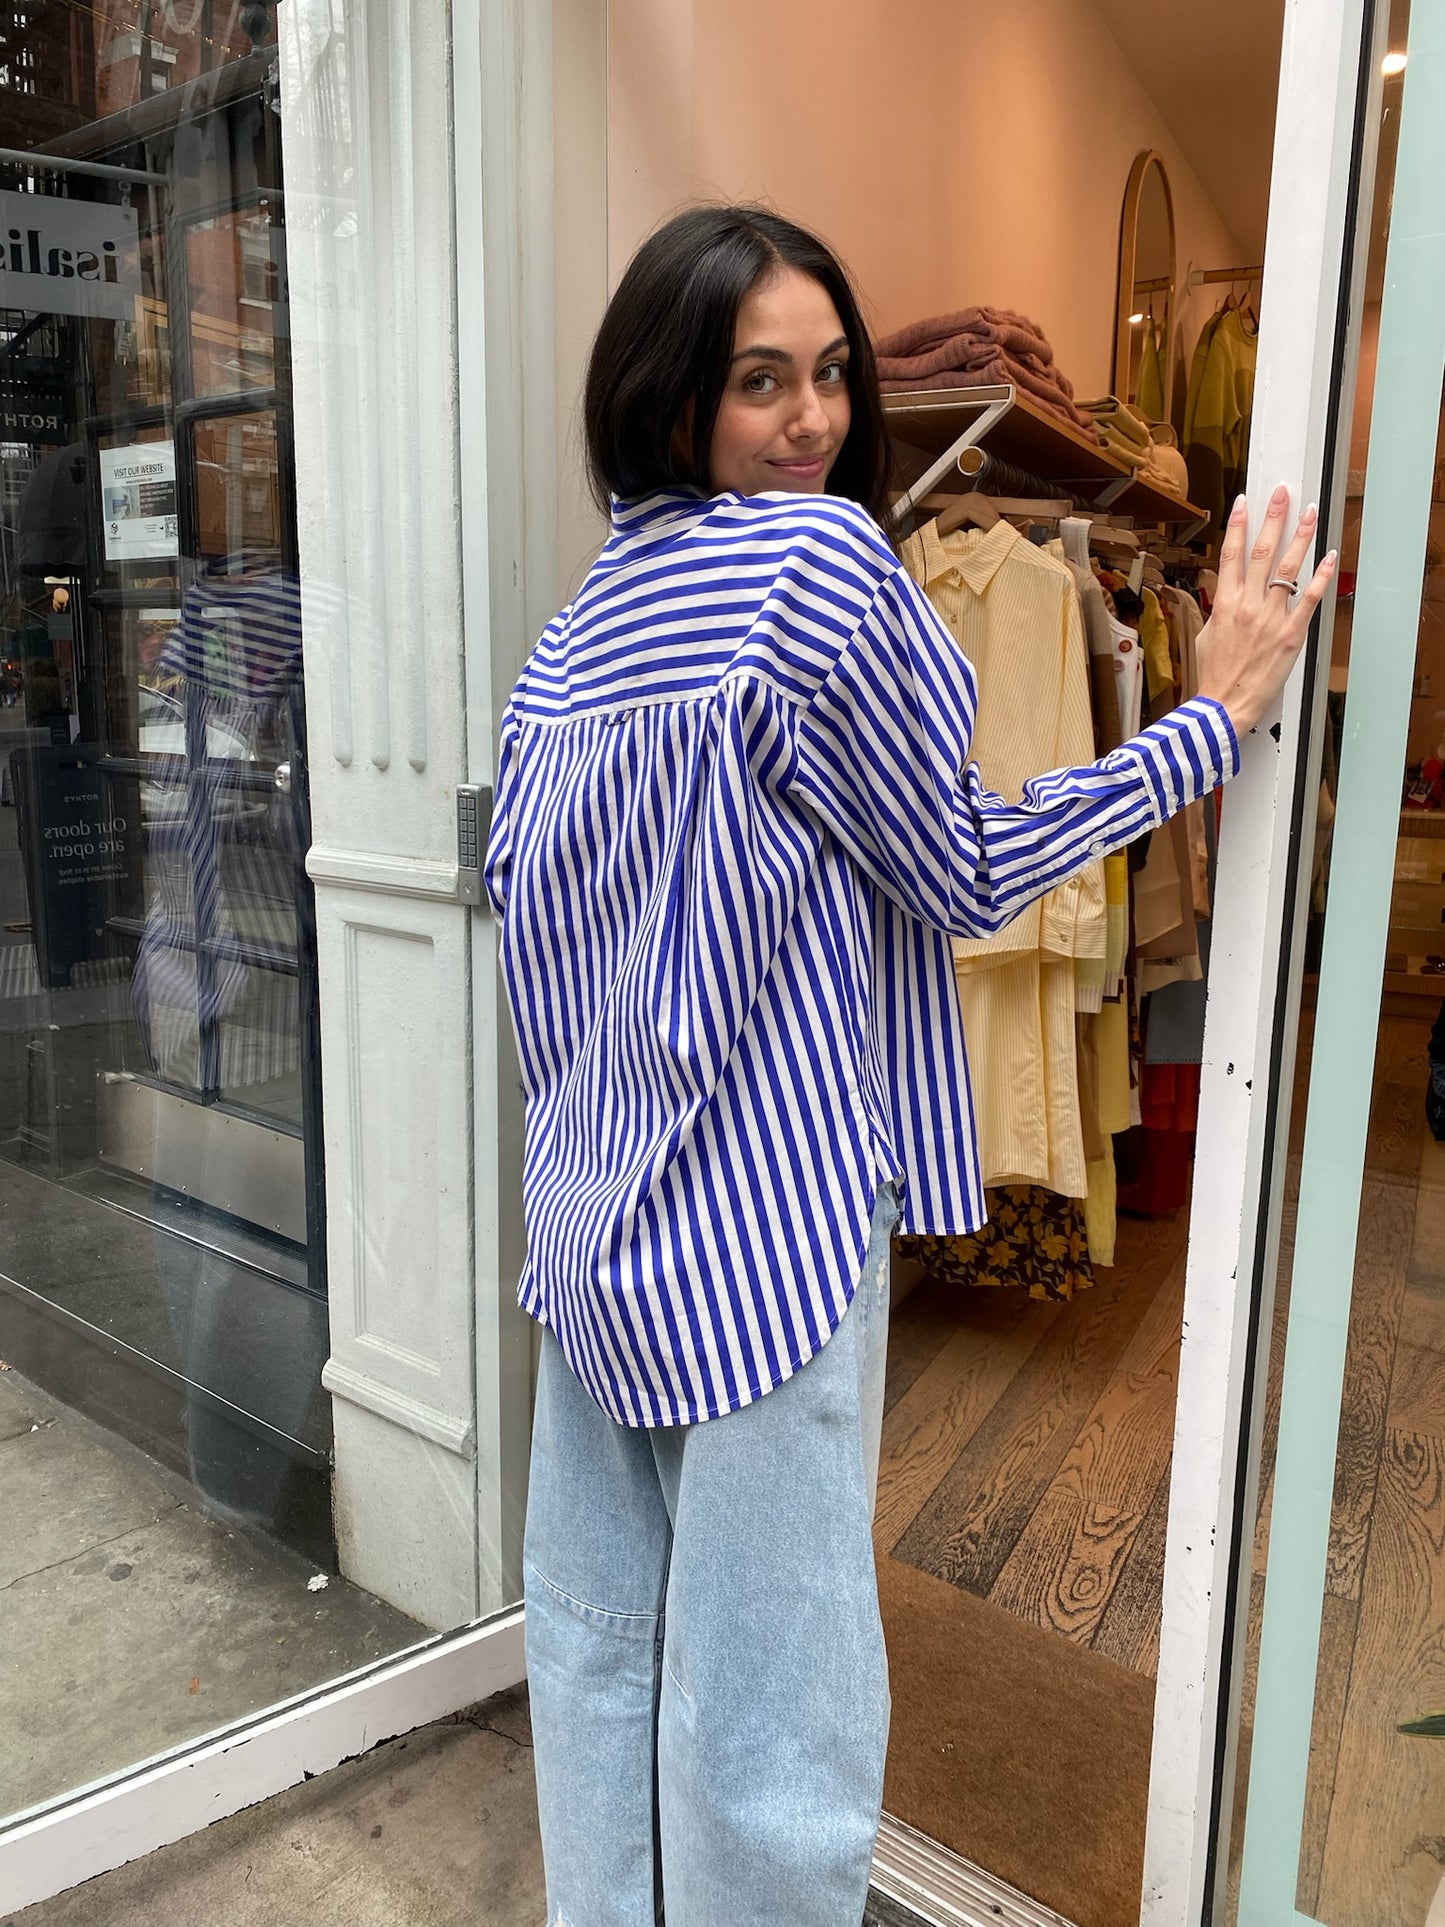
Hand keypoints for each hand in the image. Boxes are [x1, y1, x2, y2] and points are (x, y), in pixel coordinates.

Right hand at [1195, 485, 1336, 737]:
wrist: (1223, 704)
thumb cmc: (1213, 674)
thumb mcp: (1207, 635)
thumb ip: (1219, 610)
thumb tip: (1227, 594)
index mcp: (1224, 603)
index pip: (1231, 554)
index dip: (1238, 525)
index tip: (1244, 502)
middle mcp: (1248, 604)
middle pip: (1261, 551)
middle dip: (1273, 518)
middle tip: (1282, 493)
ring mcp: (1271, 617)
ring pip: (1287, 568)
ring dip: (1300, 537)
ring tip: (1310, 512)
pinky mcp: (1290, 633)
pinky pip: (1309, 598)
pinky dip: (1320, 576)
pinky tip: (1329, 556)